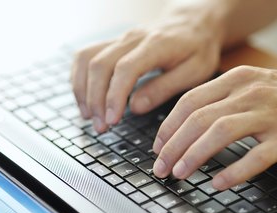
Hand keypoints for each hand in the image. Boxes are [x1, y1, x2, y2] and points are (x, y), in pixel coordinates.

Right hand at [71, 9, 222, 131]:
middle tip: (100, 126)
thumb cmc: (197, 48)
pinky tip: (84, 97)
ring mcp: (120, 39)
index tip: (112, 120)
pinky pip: (86, 55)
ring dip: (82, 90)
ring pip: (87, 59)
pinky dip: (79, 77)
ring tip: (89, 116)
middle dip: (95, 99)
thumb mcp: (194, 71)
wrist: (193, 22)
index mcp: (156, 45)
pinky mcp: (113, 43)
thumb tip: (135, 107)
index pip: (125, 69)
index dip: (114, 96)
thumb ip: (164, 88)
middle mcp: (132, 38)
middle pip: (100, 65)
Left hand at [153, 66, 276, 189]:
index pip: (190, 101)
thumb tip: (182, 126)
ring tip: (180, 173)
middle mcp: (250, 92)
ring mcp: (270, 113)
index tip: (157, 147)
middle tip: (160, 167)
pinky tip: (217, 183)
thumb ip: (218, 101)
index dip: (168, 126)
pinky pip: (256, 157)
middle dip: (173, 145)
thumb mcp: (250, 87)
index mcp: (236, 79)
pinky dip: (233, 172)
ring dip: (194, 156)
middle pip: (199, 118)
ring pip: (221, 133)